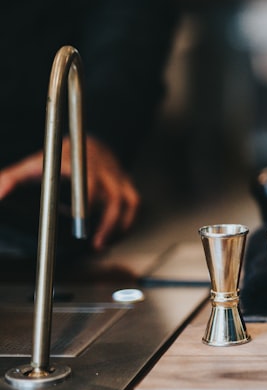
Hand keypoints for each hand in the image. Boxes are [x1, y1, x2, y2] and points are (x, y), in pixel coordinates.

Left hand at [0, 136, 139, 249]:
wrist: (88, 144)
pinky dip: (126, 224)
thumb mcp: (31, 165)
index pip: (85, 180)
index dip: (86, 201)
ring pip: (128, 201)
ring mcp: (117, 176)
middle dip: (106, 222)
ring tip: (102, 245)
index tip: (79, 222)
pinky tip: (113, 237)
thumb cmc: (57, 159)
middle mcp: (101, 168)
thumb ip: (11, 179)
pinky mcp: (127, 185)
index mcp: (77, 162)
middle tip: (94, 244)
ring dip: (119, 226)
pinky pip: (133, 205)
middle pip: (112, 195)